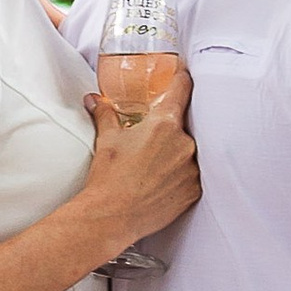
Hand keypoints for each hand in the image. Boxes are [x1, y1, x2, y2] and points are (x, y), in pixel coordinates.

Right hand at [78, 69, 197, 258]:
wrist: (112, 216)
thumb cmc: (109, 177)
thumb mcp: (107, 140)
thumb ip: (106, 114)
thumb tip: (96, 100)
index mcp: (164, 124)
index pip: (181, 90)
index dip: (181, 79)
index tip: (182, 74)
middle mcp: (184, 144)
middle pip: (183, 126)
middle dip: (168, 131)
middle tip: (150, 142)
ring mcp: (192, 169)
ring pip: (188, 153)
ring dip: (174, 155)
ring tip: (152, 168)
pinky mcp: (194, 191)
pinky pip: (191, 177)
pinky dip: (179, 177)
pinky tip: (160, 182)